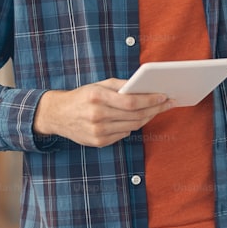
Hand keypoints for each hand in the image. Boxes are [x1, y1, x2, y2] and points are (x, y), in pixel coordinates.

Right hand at [33, 78, 172, 147]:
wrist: (58, 115)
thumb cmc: (83, 96)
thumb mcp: (99, 85)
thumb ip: (121, 85)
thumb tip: (145, 87)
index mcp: (97, 98)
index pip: (131, 102)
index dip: (150, 100)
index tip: (165, 96)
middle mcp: (97, 116)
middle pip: (135, 115)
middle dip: (155, 108)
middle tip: (168, 103)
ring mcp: (97, 132)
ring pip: (132, 126)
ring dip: (148, 117)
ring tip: (158, 109)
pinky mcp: (98, 142)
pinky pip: (124, 134)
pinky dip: (134, 125)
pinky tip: (141, 118)